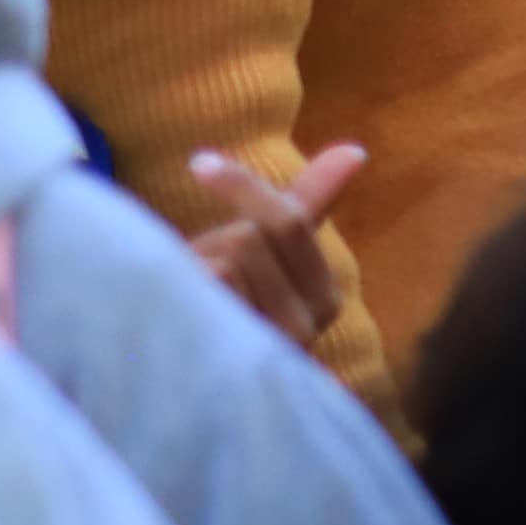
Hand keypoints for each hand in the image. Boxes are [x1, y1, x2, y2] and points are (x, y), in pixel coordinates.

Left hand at [182, 140, 365, 349]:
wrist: (174, 374)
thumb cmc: (221, 303)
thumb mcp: (264, 250)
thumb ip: (310, 203)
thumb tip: (355, 150)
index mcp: (324, 298)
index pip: (290, 221)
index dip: (243, 186)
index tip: (199, 163)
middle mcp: (305, 328)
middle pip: (248, 241)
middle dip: (209, 245)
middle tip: (194, 275)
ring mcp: (266, 351)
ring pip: (223, 268)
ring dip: (187, 271)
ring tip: (183, 300)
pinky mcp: (227, 367)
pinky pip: (200, 298)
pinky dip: (172, 292)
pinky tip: (170, 315)